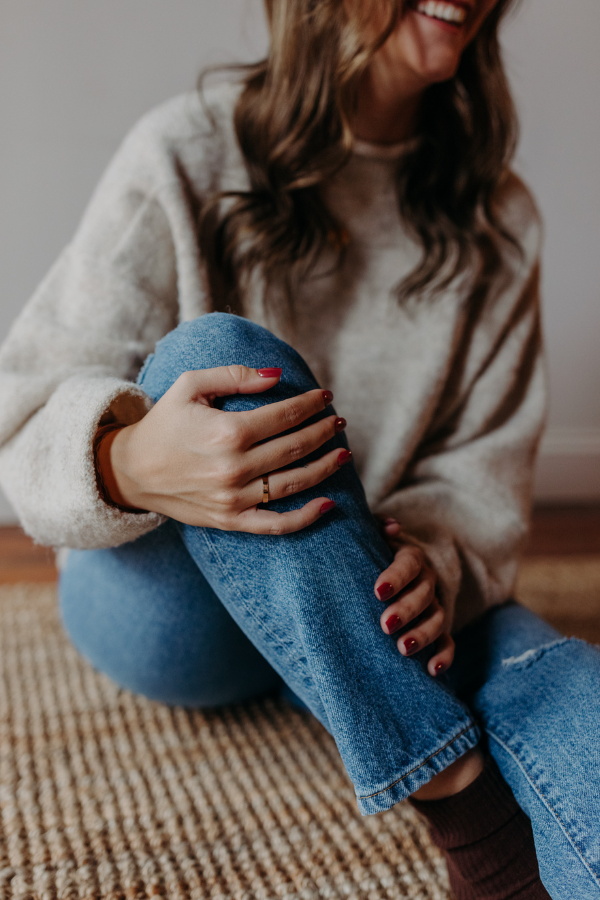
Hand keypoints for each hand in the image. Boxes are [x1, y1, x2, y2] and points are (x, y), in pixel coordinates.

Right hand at [108, 365, 350, 532]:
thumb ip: (234, 375)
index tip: (326, 397)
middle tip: (338, 422)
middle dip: (324, 431)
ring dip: (326, 467)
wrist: (132, 471)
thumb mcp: (190, 386)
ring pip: (295, 483)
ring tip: (342, 453)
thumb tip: (277, 375)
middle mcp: (234, 467)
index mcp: (227, 432)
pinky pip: (276, 524)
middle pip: (296, 447)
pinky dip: (306, 518)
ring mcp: (234, 498)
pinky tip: (328, 504)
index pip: (285, 415)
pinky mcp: (230, 521)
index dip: (311, 404)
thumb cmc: (164, 423)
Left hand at [375, 518, 454, 676]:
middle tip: (385, 624)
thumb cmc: (372, 553)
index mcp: (411, 557)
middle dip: (406, 610)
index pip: (408, 564)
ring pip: (437, 619)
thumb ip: (376, 527)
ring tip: (403, 648)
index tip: (377, 591)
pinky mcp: (438, 629)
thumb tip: (391, 527)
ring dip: (422, 634)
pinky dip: (443, 656)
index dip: (395, 577)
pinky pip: (447, 642)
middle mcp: (427, 581)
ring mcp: (435, 605)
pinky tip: (432, 671)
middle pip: (424, 594)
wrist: (386, 570)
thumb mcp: (371, 535)